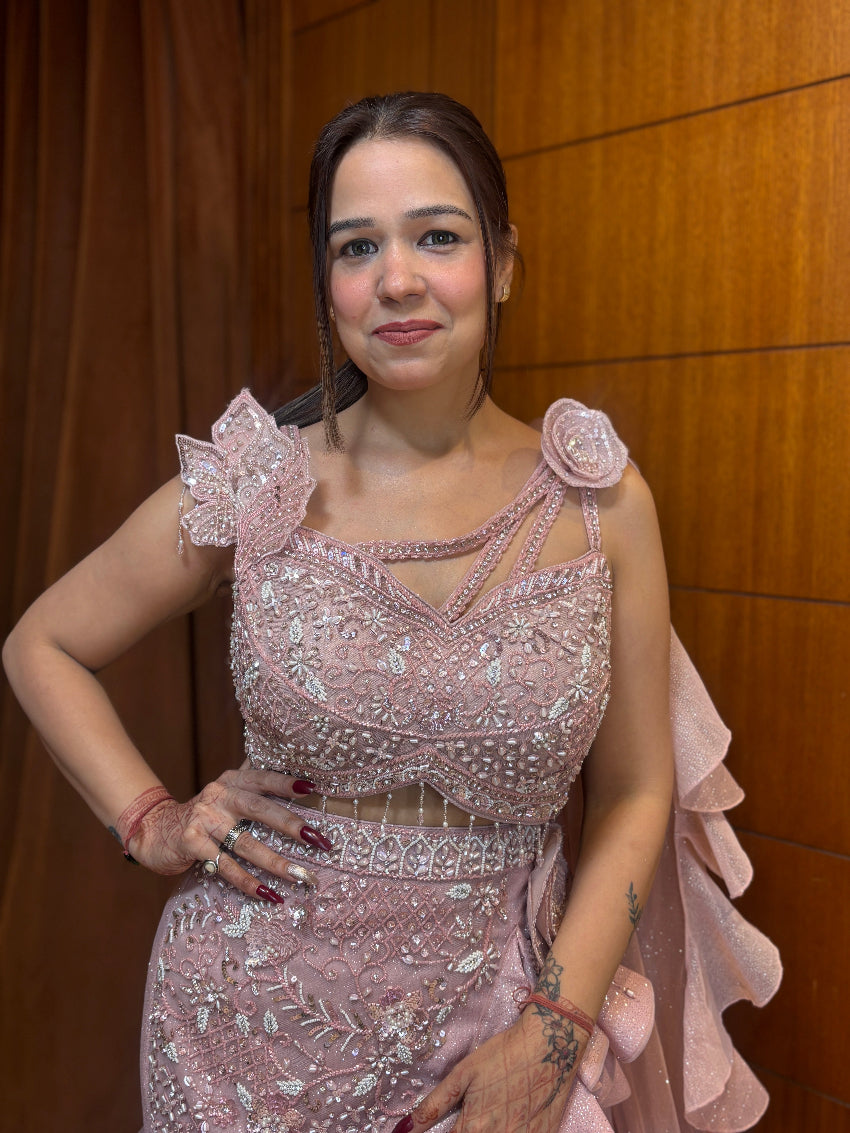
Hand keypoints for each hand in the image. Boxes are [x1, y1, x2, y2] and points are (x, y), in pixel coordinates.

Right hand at [124, 770, 331, 897]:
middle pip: (259, 809)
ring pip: (246, 843)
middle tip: (319, 840)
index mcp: (231, 781)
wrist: (154, 830)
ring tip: (300, 875)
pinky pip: (226, 867)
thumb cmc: (202, 814)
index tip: (313, 788)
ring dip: (276, 862)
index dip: (286, 782)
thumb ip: (251, 785)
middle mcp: (218, 796)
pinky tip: (268, 894)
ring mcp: (204, 820)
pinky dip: (248, 883)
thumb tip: (295, 776)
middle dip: (291, 825)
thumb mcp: (224, 792)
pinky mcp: (192, 844)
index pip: (262, 778)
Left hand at [402, 1004, 588, 1131]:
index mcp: (473, 1128)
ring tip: (490, 1114)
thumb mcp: (463, 1074)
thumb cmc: (503, 1055)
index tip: (441, 1127)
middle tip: (472, 1116)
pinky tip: (509, 1118)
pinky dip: (509, 1132)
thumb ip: (433, 1105)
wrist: (550, 1045)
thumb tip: (404, 1129)